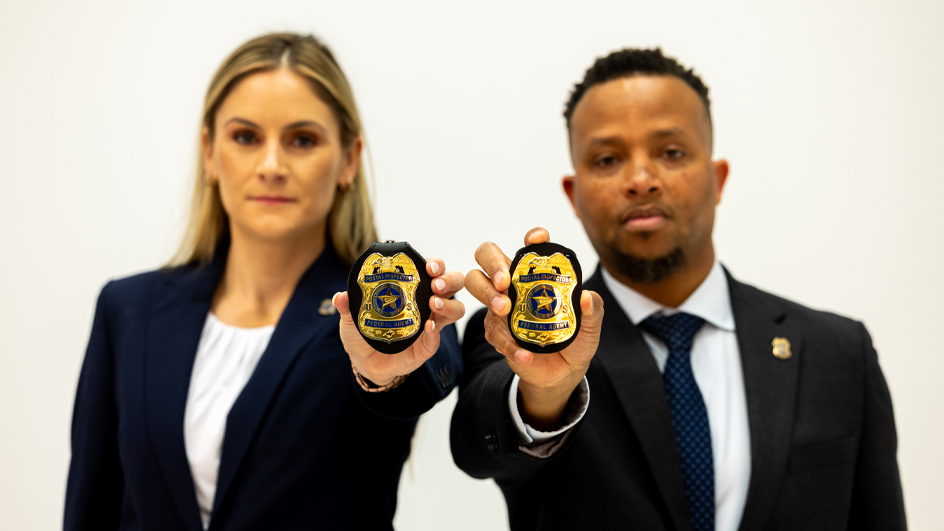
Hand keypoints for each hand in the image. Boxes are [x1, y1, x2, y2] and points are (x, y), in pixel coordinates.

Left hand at [334, 257, 464, 386]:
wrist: (365, 363)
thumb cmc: (364, 333)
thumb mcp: (352, 318)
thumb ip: (347, 307)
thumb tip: (340, 296)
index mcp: (413, 291)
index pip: (433, 272)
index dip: (436, 265)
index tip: (430, 265)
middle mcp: (427, 305)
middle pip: (452, 286)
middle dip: (449, 280)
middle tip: (436, 283)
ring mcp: (430, 326)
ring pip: (455, 311)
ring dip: (448, 305)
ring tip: (434, 304)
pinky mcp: (426, 348)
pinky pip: (436, 339)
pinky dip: (435, 333)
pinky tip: (429, 327)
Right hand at [465, 227, 603, 429]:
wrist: (563, 372)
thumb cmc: (576, 339)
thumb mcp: (591, 326)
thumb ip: (593, 310)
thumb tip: (586, 297)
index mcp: (538, 274)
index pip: (530, 248)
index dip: (532, 238)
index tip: (536, 240)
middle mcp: (514, 284)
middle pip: (487, 255)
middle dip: (492, 262)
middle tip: (505, 281)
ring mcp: (501, 306)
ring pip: (477, 284)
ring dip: (488, 295)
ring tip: (504, 310)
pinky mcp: (497, 331)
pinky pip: (493, 330)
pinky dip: (508, 343)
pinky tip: (525, 354)